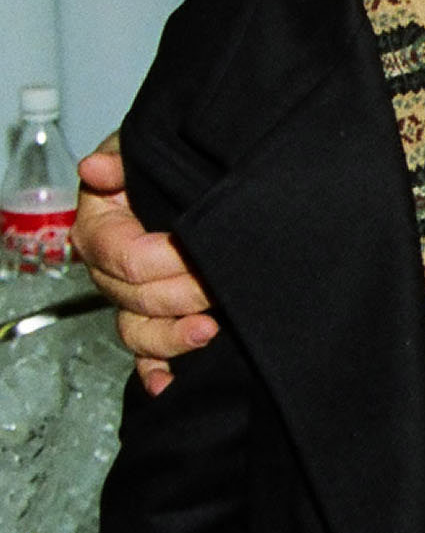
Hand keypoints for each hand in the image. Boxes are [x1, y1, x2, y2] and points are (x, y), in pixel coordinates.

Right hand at [75, 138, 215, 395]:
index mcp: (102, 225)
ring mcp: (130, 299)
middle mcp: (110, 267)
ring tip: (209, 330)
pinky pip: (145, 358)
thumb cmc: (169, 160)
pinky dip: (155, 374)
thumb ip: (122, 157)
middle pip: (134, 296)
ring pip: (138, 331)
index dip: (161, 258)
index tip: (196, 250)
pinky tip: (170, 384)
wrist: (200, 173)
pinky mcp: (153, 321)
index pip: (123, 255)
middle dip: (181, 292)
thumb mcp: (146, 148)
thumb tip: (96, 169)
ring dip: (172, 337)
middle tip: (220, 284)